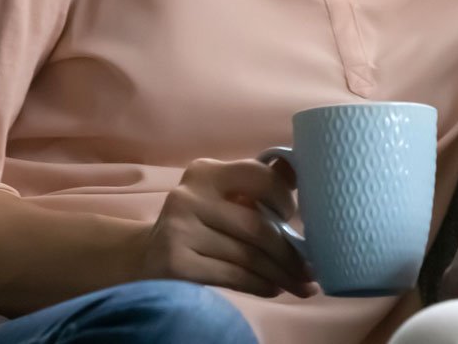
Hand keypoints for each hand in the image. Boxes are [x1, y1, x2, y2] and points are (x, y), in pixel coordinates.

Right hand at [135, 156, 315, 297]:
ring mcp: (179, 229)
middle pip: (256, 226)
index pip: (258, 175)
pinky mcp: (175, 262)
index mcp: (206, 171)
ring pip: (247, 255)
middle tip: (312, 268)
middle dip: (291, 252)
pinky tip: (274, 288)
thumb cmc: (199, 224)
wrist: (145, 257)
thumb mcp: (222, 197)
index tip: (295, 218)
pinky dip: (259, 284)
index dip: (284, 198)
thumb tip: (300, 168)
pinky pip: (232, 275)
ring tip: (302, 284)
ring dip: (281, 274)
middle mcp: (189, 196)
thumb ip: (257, 185)